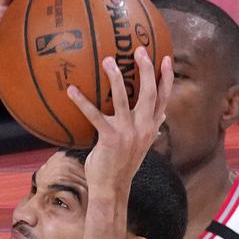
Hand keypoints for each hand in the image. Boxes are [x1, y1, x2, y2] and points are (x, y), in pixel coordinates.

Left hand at [67, 48, 173, 195]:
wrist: (113, 188)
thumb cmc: (124, 165)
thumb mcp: (142, 145)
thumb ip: (152, 127)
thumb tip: (163, 113)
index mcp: (151, 128)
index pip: (164, 98)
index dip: (166, 78)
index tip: (166, 58)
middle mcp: (143, 128)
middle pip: (150, 93)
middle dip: (147, 70)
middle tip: (138, 50)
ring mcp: (128, 133)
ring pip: (124, 99)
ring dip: (116, 78)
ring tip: (108, 60)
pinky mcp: (110, 139)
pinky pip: (94, 115)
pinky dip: (82, 102)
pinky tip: (72, 90)